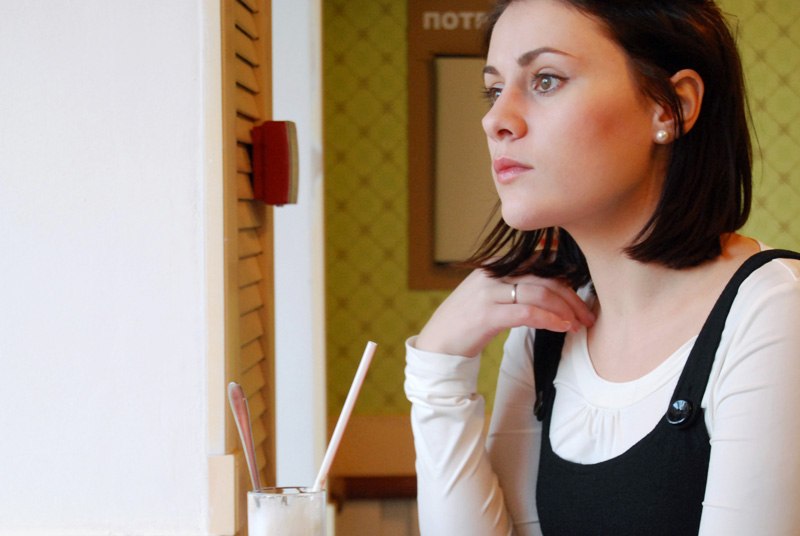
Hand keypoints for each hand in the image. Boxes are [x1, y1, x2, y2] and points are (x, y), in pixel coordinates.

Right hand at [415, 269, 594, 356]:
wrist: (437, 344)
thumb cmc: (467, 323)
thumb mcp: (490, 297)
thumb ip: (514, 287)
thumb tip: (550, 288)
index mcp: (495, 266)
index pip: (540, 266)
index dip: (565, 281)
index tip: (580, 300)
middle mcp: (492, 275)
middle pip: (544, 278)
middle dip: (571, 297)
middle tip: (588, 316)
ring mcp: (488, 293)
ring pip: (539, 293)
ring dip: (565, 310)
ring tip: (578, 325)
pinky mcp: (486, 315)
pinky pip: (526, 312)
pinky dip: (548, 319)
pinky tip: (561, 327)